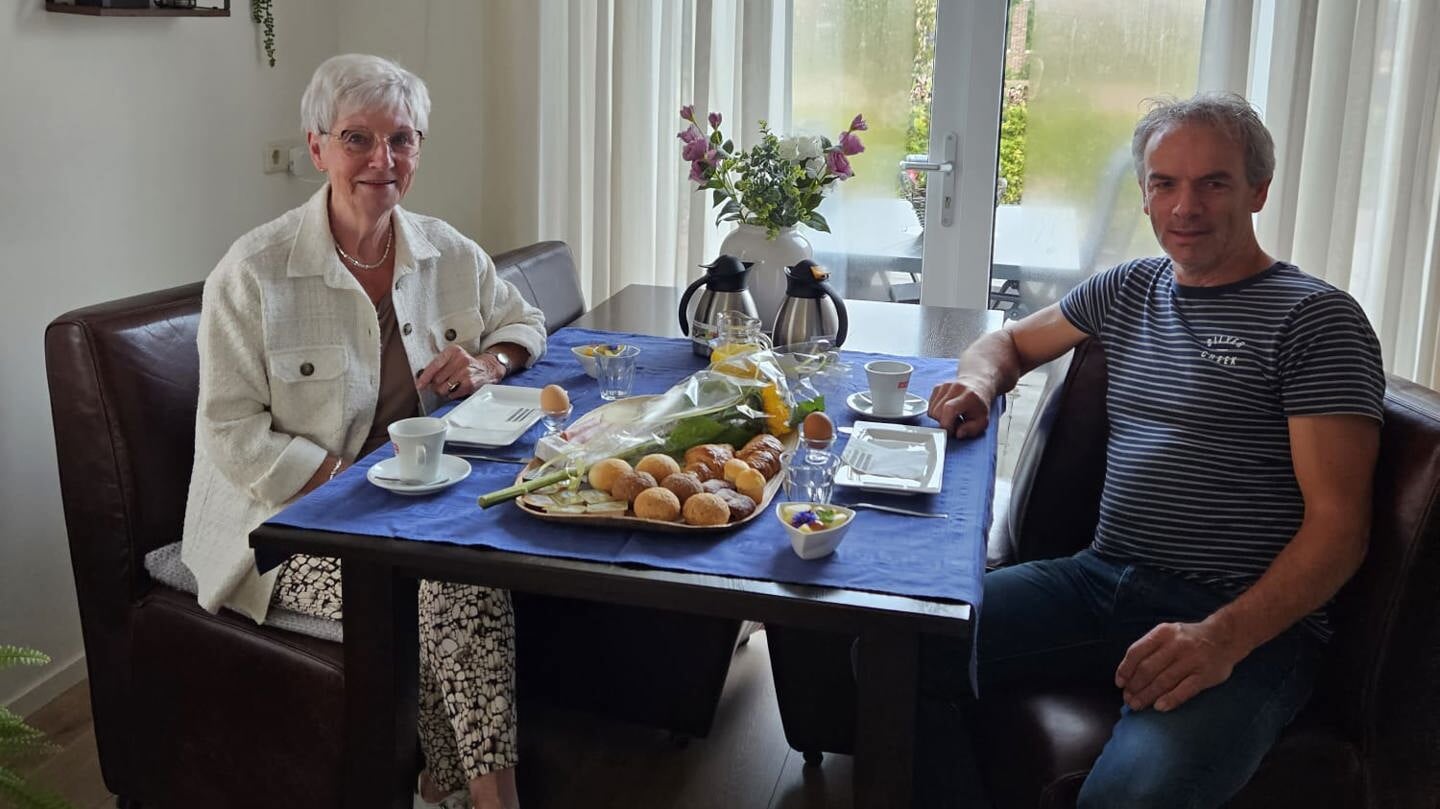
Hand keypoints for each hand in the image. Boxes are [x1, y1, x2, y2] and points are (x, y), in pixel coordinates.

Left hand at [415, 345, 502, 399]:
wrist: (488, 369)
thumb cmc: (466, 365)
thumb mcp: (453, 358)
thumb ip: (439, 365)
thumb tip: (422, 379)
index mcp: (453, 351)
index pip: (434, 365)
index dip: (424, 377)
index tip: (419, 385)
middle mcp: (460, 360)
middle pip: (436, 380)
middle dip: (436, 385)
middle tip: (443, 383)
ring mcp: (465, 372)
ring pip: (443, 389)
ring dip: (444, 391)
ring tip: (451, 386)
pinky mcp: (469, 384)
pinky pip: (452, 394)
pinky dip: (452, 394)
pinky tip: (458, 388)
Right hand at [928, 378, 992, 437]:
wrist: (978, 386)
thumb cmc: (979, 406)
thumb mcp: (982, 421)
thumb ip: (971, 430)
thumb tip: (958, 434)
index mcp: (968, 395)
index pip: (949, 409)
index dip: (947, 424)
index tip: (951, 431)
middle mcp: (955, 388)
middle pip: (937, 412)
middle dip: (944, 423)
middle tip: (955, 423)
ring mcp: (944, 386)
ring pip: (932, 411)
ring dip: (940, 418)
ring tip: (952, 416)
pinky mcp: (937, 387)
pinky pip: (930, 406)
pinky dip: (936, 412)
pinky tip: (946, 410)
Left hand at [1115, 620, 1243, 711]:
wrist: (1225, 636)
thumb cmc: (1188, 638)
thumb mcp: (1167, 633)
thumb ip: (1149, 648)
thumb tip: (1127, 674)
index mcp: (1163, 633)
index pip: (1137, 652)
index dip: (1125, 669)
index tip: (1120, 683)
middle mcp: (1176, 645)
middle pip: (1148, 669)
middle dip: (1135, 687)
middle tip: (1128, 700)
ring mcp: (1192, 660)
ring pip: (1164, 681)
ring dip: (1147, 696)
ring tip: (1137, 705)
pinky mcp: (1205, 675)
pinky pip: (1185, 690)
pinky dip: (1170, 699)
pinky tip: (1159, 707)